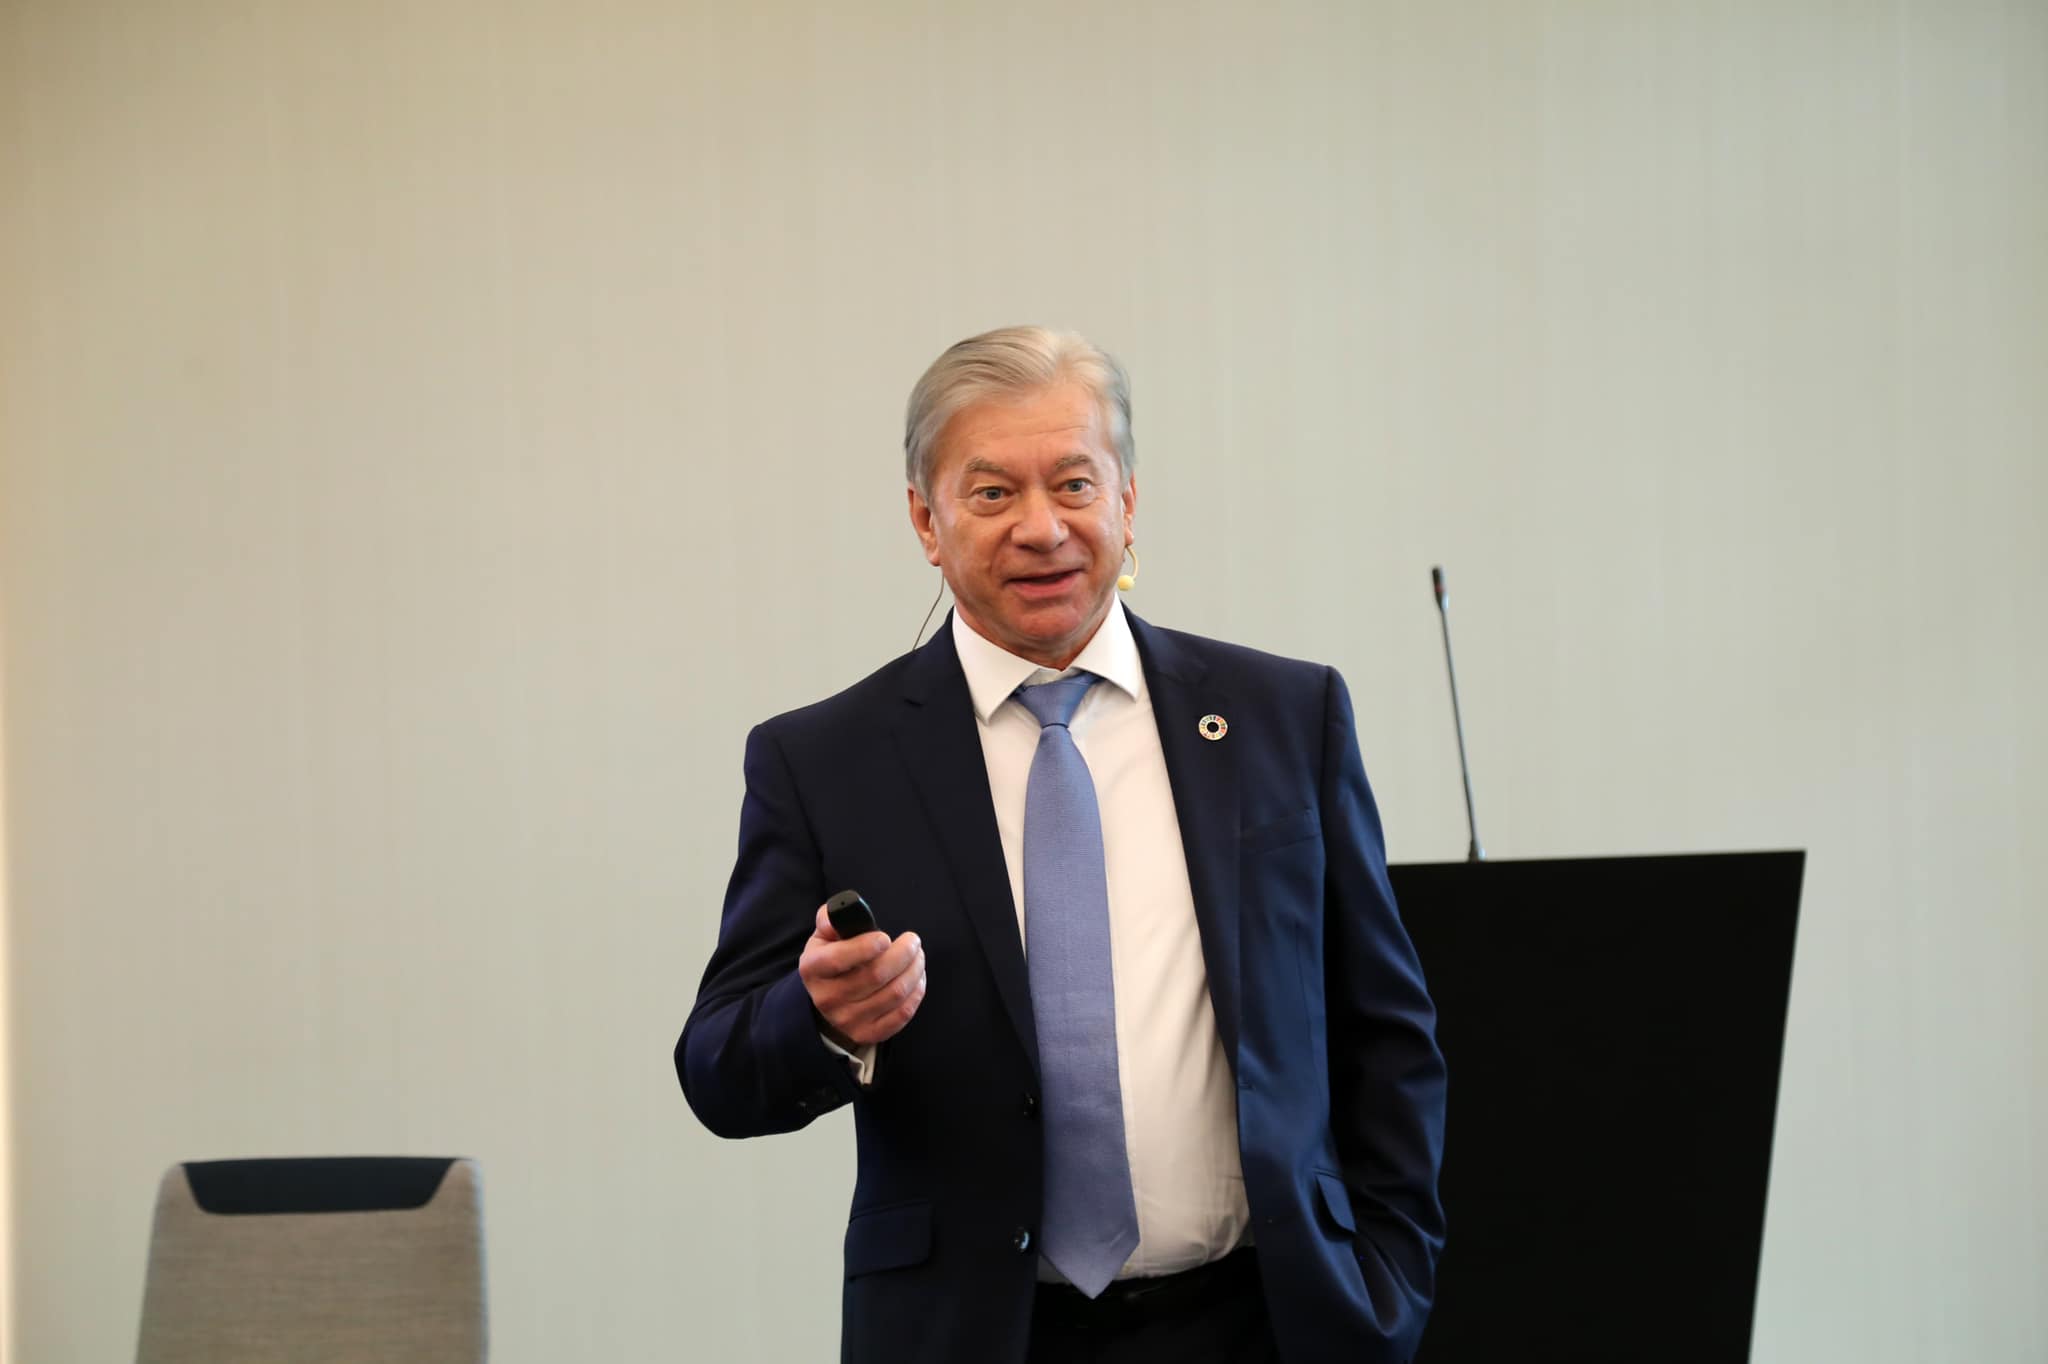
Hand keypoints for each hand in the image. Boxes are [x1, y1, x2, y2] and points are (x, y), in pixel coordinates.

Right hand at [799, 902, 926, 1047]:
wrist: (830, 998)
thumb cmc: (833, 957)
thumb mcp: (825, 935)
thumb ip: (833, 917)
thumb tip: (845, 910)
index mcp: (813, 968)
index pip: (838, 959)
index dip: (865, 947)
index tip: (886, 937)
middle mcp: (827, 998)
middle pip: (876, 975)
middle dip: (904, 953)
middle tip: (913, 941)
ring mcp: (847, 1020)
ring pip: (894, 993)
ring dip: (915, 970)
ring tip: (918, 956)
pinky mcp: (867, 1033)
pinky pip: (902, 1014)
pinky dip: (916, 992)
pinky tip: (917, 978)